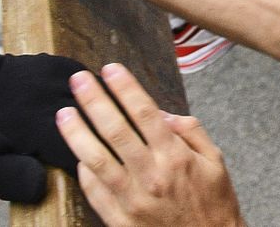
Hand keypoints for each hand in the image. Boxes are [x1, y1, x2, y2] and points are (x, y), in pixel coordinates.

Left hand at [58, 65, 243, 226]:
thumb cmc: (214, 203)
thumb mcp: (215, 161)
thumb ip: (191, 132)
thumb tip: (163, 114)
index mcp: (176, 156)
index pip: (145, 113)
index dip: (126, 88)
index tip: (110, 69)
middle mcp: (151, 175)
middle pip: (116, 130)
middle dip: (95, 101)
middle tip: (78, 80)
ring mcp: (132, 199)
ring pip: (96, 160)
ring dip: (77, 134)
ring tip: (64, 113)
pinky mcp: (119, 220)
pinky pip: (95, 193)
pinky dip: (84, 172)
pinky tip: (76, 156)